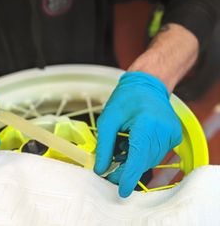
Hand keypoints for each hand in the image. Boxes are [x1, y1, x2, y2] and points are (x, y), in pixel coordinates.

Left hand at [94, 72, 181, 197]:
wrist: (147, 85)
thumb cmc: (125, 99)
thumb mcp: (108, 120)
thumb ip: (104, 146)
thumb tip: (101, 169)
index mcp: (147, 123)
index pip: (138, 156)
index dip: (129, 176)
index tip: (122, 191)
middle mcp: (164, 129)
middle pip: (144, 161)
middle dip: (127, 169)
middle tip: (110, 171)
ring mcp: (172, 133)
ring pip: (150, 160)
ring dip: (134, 160)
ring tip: (122, 146)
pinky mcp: (175, 136)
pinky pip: (156, 153)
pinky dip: (143, 153)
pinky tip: (134, 141)